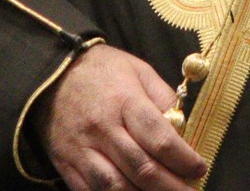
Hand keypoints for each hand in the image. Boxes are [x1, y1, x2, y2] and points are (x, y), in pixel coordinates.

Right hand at [32, 43, 207, 190]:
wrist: (50, 72)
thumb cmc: (101, 70)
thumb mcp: (138, 70)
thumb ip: (163, 97)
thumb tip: (184, 127)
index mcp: (125, 101)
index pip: (159, 138)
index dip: (183, 159)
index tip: (199, 168)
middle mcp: (103, 128)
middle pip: (141, 168)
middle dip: (171, 187)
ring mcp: (82, 149)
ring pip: (115, 186)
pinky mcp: (66, 163)